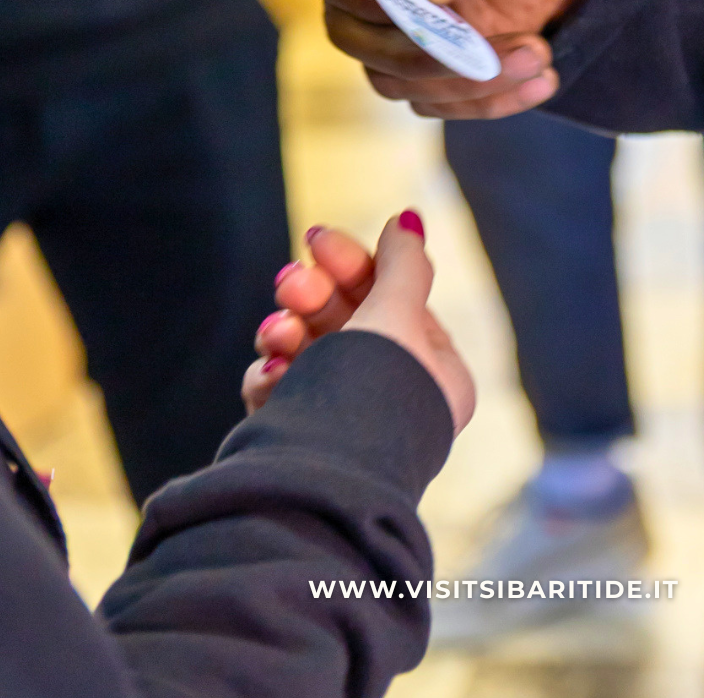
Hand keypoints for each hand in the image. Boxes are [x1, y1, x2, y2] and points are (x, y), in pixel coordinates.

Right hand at [243, 213, 474, 433]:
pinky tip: (268, 377)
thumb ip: (403, 264)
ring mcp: (347, 423)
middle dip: (312, 297)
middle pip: (349, 322)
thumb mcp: (395, 315)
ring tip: (275, 333)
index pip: (395, 300)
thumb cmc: (372, 394)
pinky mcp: (301, 442)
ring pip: (310, 353)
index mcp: (435, 376)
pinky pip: (285, 393)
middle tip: (289, 283)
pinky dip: (272, 377)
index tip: (317, 240)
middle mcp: (396, 401)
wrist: (320, 483)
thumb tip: (409, 221)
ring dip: (287, 332)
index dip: (355, 264)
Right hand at [289, 0, 598, 118]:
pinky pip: (437, 98)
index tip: (418, 5)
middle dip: (416, 52)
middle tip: (486, 49)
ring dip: (461, 82)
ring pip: (390, 76)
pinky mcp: (438, 53)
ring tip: (538, 55)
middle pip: (347, 32)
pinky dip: (486, 99)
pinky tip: (543, 75)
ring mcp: (401, 15)